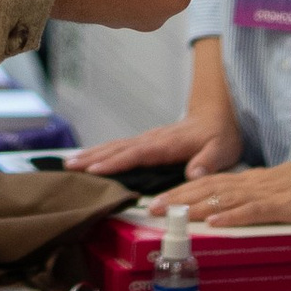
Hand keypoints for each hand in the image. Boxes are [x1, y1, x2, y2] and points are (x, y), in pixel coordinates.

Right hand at [71, 31, 242, 180]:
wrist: (218, 115)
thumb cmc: (220, 135)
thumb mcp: (221, 150)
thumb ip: (207, 162)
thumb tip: (193, 175)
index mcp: (167, 143)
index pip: (137, 153)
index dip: (115, 162)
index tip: (94, 170)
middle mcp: (152, 139)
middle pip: (118, 148)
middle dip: (93, 158)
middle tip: (69, 167)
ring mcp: (147, 140)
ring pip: (115, 147)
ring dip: (92, 155)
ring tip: (69, 163)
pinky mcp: (146, 143)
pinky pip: (120, 148)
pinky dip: (101, 154)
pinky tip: (88, 160)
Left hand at [155, 157, 290, 227]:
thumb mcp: (284, 191)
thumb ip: (262, 199)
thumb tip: (241, 210)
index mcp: (255, 181)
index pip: (213, 183)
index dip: (185, 190)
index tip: (163, 200)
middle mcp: (255, 183)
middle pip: (210, 188)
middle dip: (179, 197)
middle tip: (152, 208)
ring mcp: (269, 193)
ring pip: (224, 198)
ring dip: (195, 207)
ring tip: (171, 214)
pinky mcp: (285, 205)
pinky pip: (253, 211)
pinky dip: (232, 217)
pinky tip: (214, 223)